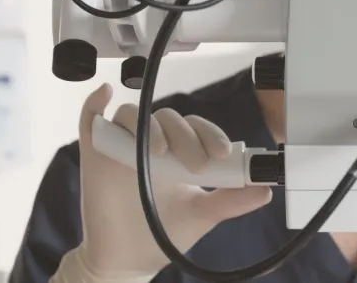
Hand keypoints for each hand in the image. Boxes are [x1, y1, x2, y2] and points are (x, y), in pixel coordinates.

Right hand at [76, 84, 271, 276]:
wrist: (126, 262)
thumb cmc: (162, 234)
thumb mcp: (201, 215)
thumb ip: (231, 201)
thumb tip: (265, 190)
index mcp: (178, 153)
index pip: (195, 127)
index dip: (209, 133)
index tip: (222, 155)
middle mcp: (151, 144)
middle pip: (168, 118)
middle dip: (186, 135)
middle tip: (196, 164)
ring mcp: (121, 147)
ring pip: (132, 115)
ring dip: (148, 126)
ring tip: (160, 153)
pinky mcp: (94, 155)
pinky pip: (90, 120)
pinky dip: (94, 104)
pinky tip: (103, 95)